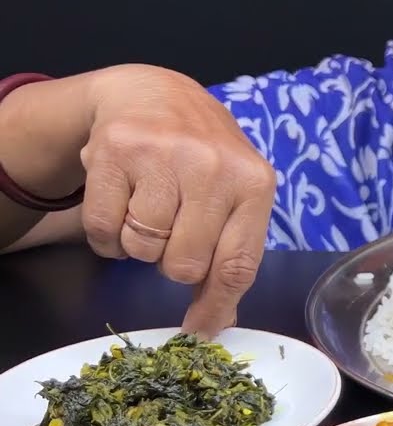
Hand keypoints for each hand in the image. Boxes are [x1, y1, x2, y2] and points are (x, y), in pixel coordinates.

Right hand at [80, 65, 275, 337]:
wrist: (153, 94)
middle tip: (172, 231)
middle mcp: (213, 167)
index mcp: (254, 183)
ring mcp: (163, 157)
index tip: (199, 330)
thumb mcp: (236, 194)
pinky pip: (104, 230)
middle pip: (184, 265)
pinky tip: (121, 202)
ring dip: (139, 244)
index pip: (237, 265)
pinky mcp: (115, 152)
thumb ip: (233, 251)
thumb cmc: (202, 156)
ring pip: (142, 249)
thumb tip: (220, 318)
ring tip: (148, 208)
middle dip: (173, 262)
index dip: (215, 305)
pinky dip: (107, 233)